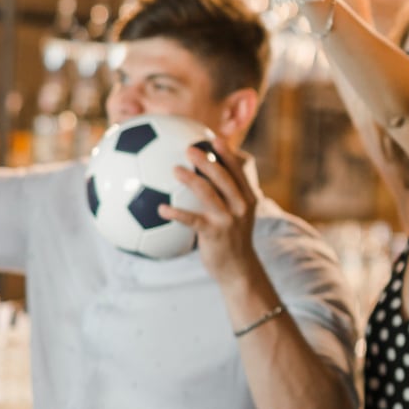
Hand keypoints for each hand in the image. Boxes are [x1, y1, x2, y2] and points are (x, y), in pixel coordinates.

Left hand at [160, 142, 260, 284]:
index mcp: (247, 199)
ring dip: (190, 180)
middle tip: (189, 149)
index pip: (238, 172)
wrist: (238, 269)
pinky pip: (192, 220)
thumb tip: (202, 181)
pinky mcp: (215, 234)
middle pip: (224, 178)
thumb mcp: (236, 217)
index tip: (214, 139)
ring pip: (208, 194)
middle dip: (207, 161)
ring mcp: (229, 220)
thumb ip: (224, 199)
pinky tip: (161, 209)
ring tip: (174, 170)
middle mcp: (241, 206)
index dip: (227, 154)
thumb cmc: (230, 240)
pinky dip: (176, 213)